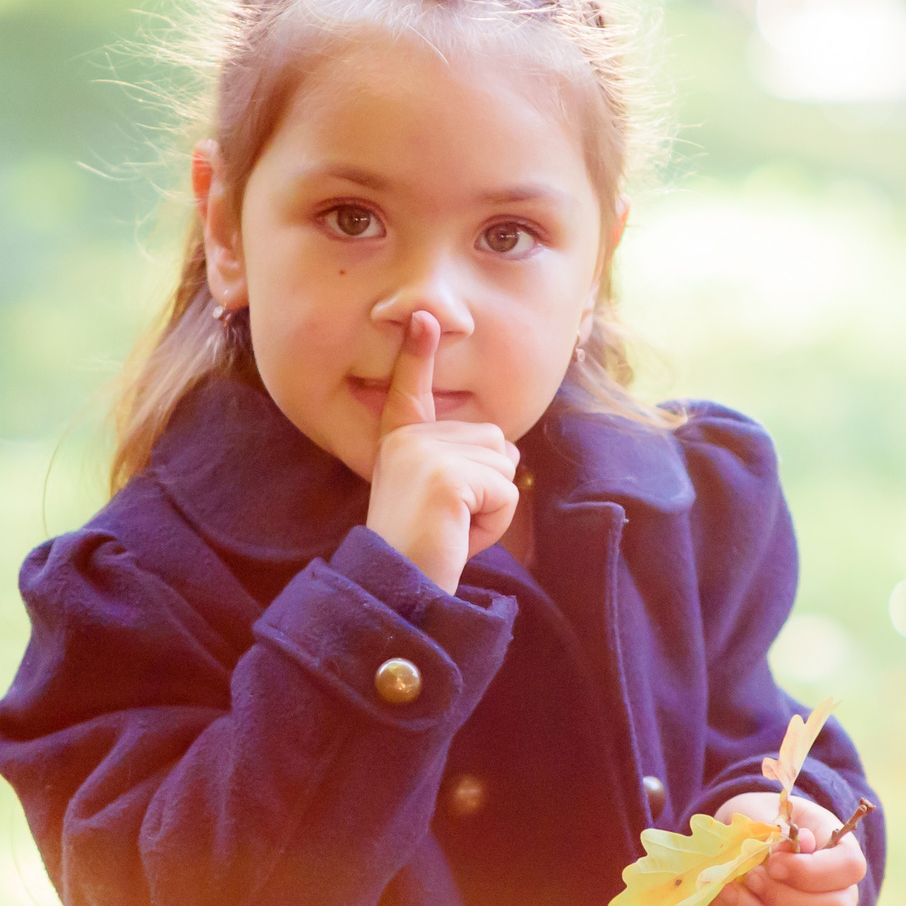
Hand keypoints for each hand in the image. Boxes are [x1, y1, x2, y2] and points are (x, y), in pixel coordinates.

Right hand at [363, 312, 519, 592]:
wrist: (399, 588)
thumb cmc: (426, 551)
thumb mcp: (438, 495)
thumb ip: (462, 463)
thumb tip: (504, 449)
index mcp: (402, 441)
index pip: (412, 389)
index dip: (418, 353)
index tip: (423, 317)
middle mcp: (410, 438)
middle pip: (495, 443)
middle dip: (489, 488)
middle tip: (449, 520)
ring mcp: (426, 453)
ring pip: (505, 467)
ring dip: (494, 507)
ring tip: (452, 527)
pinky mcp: (446, 477)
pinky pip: (506, 492)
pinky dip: (495, 522)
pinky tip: (459, 534)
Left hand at [703, 792, 865, 905]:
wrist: (740, 837)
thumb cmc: (763, 818)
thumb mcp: (770, 810)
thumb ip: (782, 825)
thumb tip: (802, 842)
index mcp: (841, 854)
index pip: (851, 868)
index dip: (812, 870)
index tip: (774, 861)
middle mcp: (836, 894)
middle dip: (789, 899)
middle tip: (754, 877)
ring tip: (733, 887)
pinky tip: (725, 894)